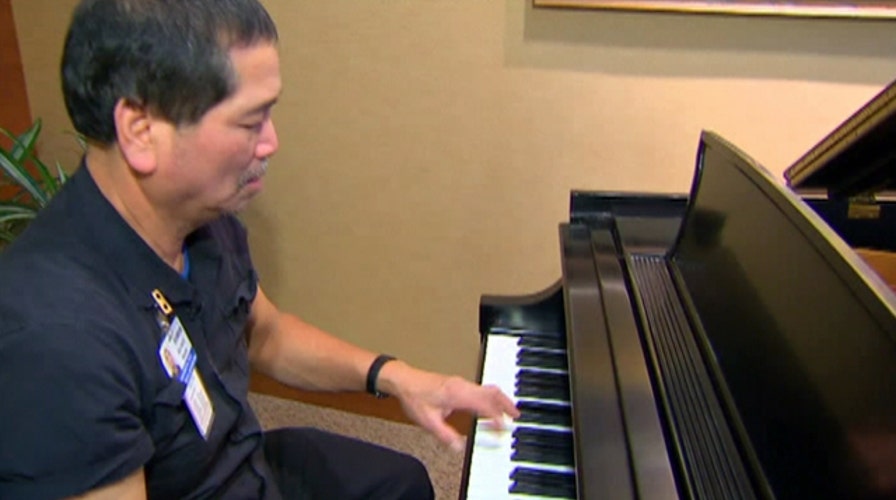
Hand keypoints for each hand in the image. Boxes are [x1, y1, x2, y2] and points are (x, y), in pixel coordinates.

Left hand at [379, 362, 519, 451]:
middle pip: (491, 392)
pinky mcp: (459, 384)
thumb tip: (459, 447)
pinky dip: (491, 397)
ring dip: (499, 400)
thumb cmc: (415, 397)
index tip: (503, 427)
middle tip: (517, 415)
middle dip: (506, 403)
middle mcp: (462, 386)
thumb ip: (445, 435)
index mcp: (457, 394)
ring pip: (487, 389)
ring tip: (508, 411)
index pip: (484, 405)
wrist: (404, 380)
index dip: (496, 417)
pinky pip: (481, 388)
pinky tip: (490, 406)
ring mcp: (461, 383)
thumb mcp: (428, 421)